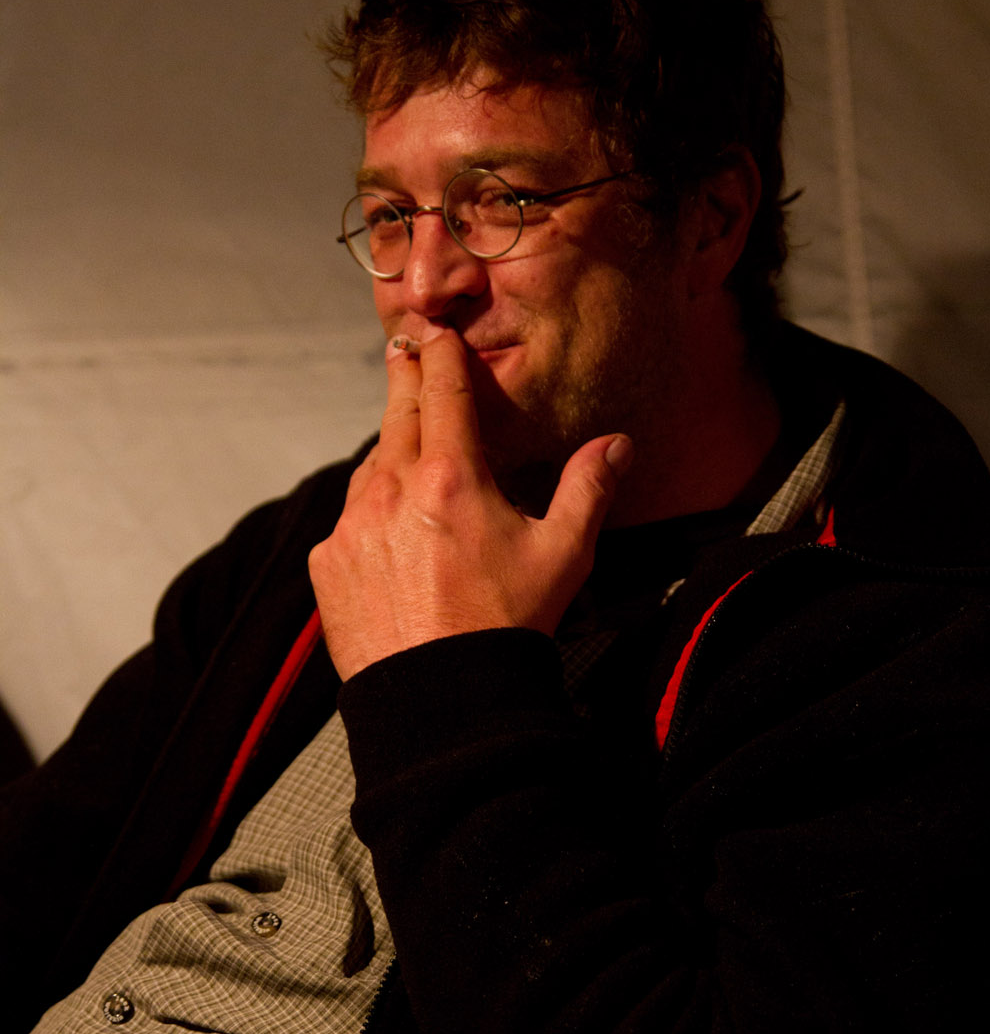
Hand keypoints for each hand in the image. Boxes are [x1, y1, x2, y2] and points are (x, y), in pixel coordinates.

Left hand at [308, 329, 632, 680]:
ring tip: (409, 453)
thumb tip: (617, 444)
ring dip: (390, 454)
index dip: (442, 355)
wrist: (441, 701)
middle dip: (404, 379)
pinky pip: (349, 520)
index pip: (444, 393)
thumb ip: (587, 489)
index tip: (436, 332)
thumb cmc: (506, 628)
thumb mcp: (562, 555)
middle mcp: (392, 491)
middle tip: (404, 351)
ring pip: (370, 468)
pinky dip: (370, 513)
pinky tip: (392, 532)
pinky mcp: (328, 564)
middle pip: (397, 416)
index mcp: (451, 478)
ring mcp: (351, 527)